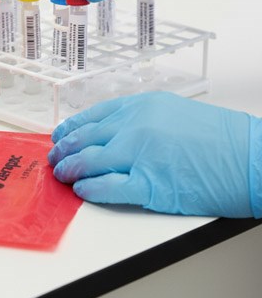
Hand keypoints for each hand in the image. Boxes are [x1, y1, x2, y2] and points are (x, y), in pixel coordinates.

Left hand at [48, 92, 261, 217]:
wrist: (253, 158)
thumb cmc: (220, 138)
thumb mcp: (174, 112)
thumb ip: (140, 120)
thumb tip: (111, 135)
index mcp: (140, 106)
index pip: (91, 116)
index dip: (70, 129)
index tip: (58, 137)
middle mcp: (134, 127)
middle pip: (83, 139)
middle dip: (63, 151)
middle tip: (55, 160)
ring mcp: (139, 155)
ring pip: (87, 162)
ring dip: (70, 171)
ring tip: (63, 177)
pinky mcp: (149, 185)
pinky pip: (106, 188)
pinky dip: (90, 190)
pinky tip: (83, 191)